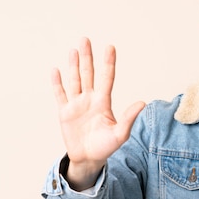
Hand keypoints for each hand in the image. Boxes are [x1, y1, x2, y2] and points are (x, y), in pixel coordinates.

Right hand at [51, 38, 144, 188]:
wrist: (89, 159)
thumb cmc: (106, 147)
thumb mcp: (120, 134)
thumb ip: (129, 118)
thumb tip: (142, 103)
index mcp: (104, 102)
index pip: (107, 78)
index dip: (108, 63)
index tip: (110, 47)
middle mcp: (90, 99)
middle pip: (89, 74)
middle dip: (87, 57)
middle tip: (86, 39)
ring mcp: (77, 104)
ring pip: (75, 80)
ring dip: (73, 65)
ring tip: (74, 49)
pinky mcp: (65, 112)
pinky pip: (60, 95)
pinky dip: (57, 83)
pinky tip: (56, 70)